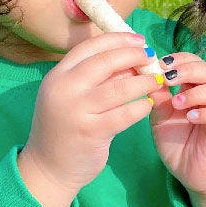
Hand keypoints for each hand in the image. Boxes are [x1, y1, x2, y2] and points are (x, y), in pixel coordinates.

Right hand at [18, 32, 160, 206]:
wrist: (48, 167)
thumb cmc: (65, 127)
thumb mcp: (71, 96)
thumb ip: (93, 78)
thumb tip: (130, 59)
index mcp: (58, 76)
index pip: (90, 47)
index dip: (117, 39)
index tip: (138, 39)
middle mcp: (63, 89)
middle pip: (105, 62)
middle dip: (133, 56)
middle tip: (152, 57)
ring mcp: (76, 110)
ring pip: (118, 88)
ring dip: (143, 82)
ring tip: (157, 80)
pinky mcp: (90, 132)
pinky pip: (123, 114)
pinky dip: (140, 107)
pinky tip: (149, 105)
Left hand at [147, 51, 205, 206]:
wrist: (191, 173)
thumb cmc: (177, 142)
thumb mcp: (161, 118)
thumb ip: (158, 98)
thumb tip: (147, 75)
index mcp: (196, 87)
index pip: (194, 62)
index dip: (179, 59)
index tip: (159, 65)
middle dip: (188, 70)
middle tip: (168, 77)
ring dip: (197, 92)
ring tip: (177, 102)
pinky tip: (191, 117)